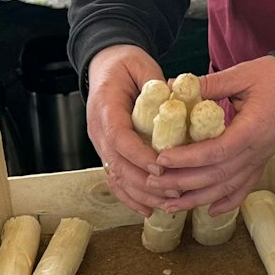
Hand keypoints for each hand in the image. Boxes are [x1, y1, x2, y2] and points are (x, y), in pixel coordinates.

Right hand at [85, 43, 164, 216]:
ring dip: (141, 194)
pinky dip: (130, 196)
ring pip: (116, 177)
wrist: (105, 65)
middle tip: (175, 192)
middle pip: (117, 165)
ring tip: (168, 204)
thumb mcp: (141, 64)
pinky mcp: (108, 152)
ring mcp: (100, 144)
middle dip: (145, 183)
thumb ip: (156, 83)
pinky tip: (147, 209)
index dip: (139, 156)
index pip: (119, 138)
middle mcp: (98, 130)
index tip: (160, 168)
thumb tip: (177, 101)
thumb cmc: (125, 64)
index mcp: (105, 108)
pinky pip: (115, 179)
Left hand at [152, 55, 274, 214]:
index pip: (216, 152)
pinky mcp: (261, 162)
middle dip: (183, 182)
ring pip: (227, 188)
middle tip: (154, 181)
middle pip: (217, 176)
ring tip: (170, 205)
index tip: (162, 158)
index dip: (188, 159)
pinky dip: (228, 202)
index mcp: (251, 130)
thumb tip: (172, 87)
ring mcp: (260, 160)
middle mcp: (256, 151)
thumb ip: (209, 84)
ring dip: (197, 199)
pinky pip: (244, 188)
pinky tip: (210, 211)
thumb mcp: (242, 75)